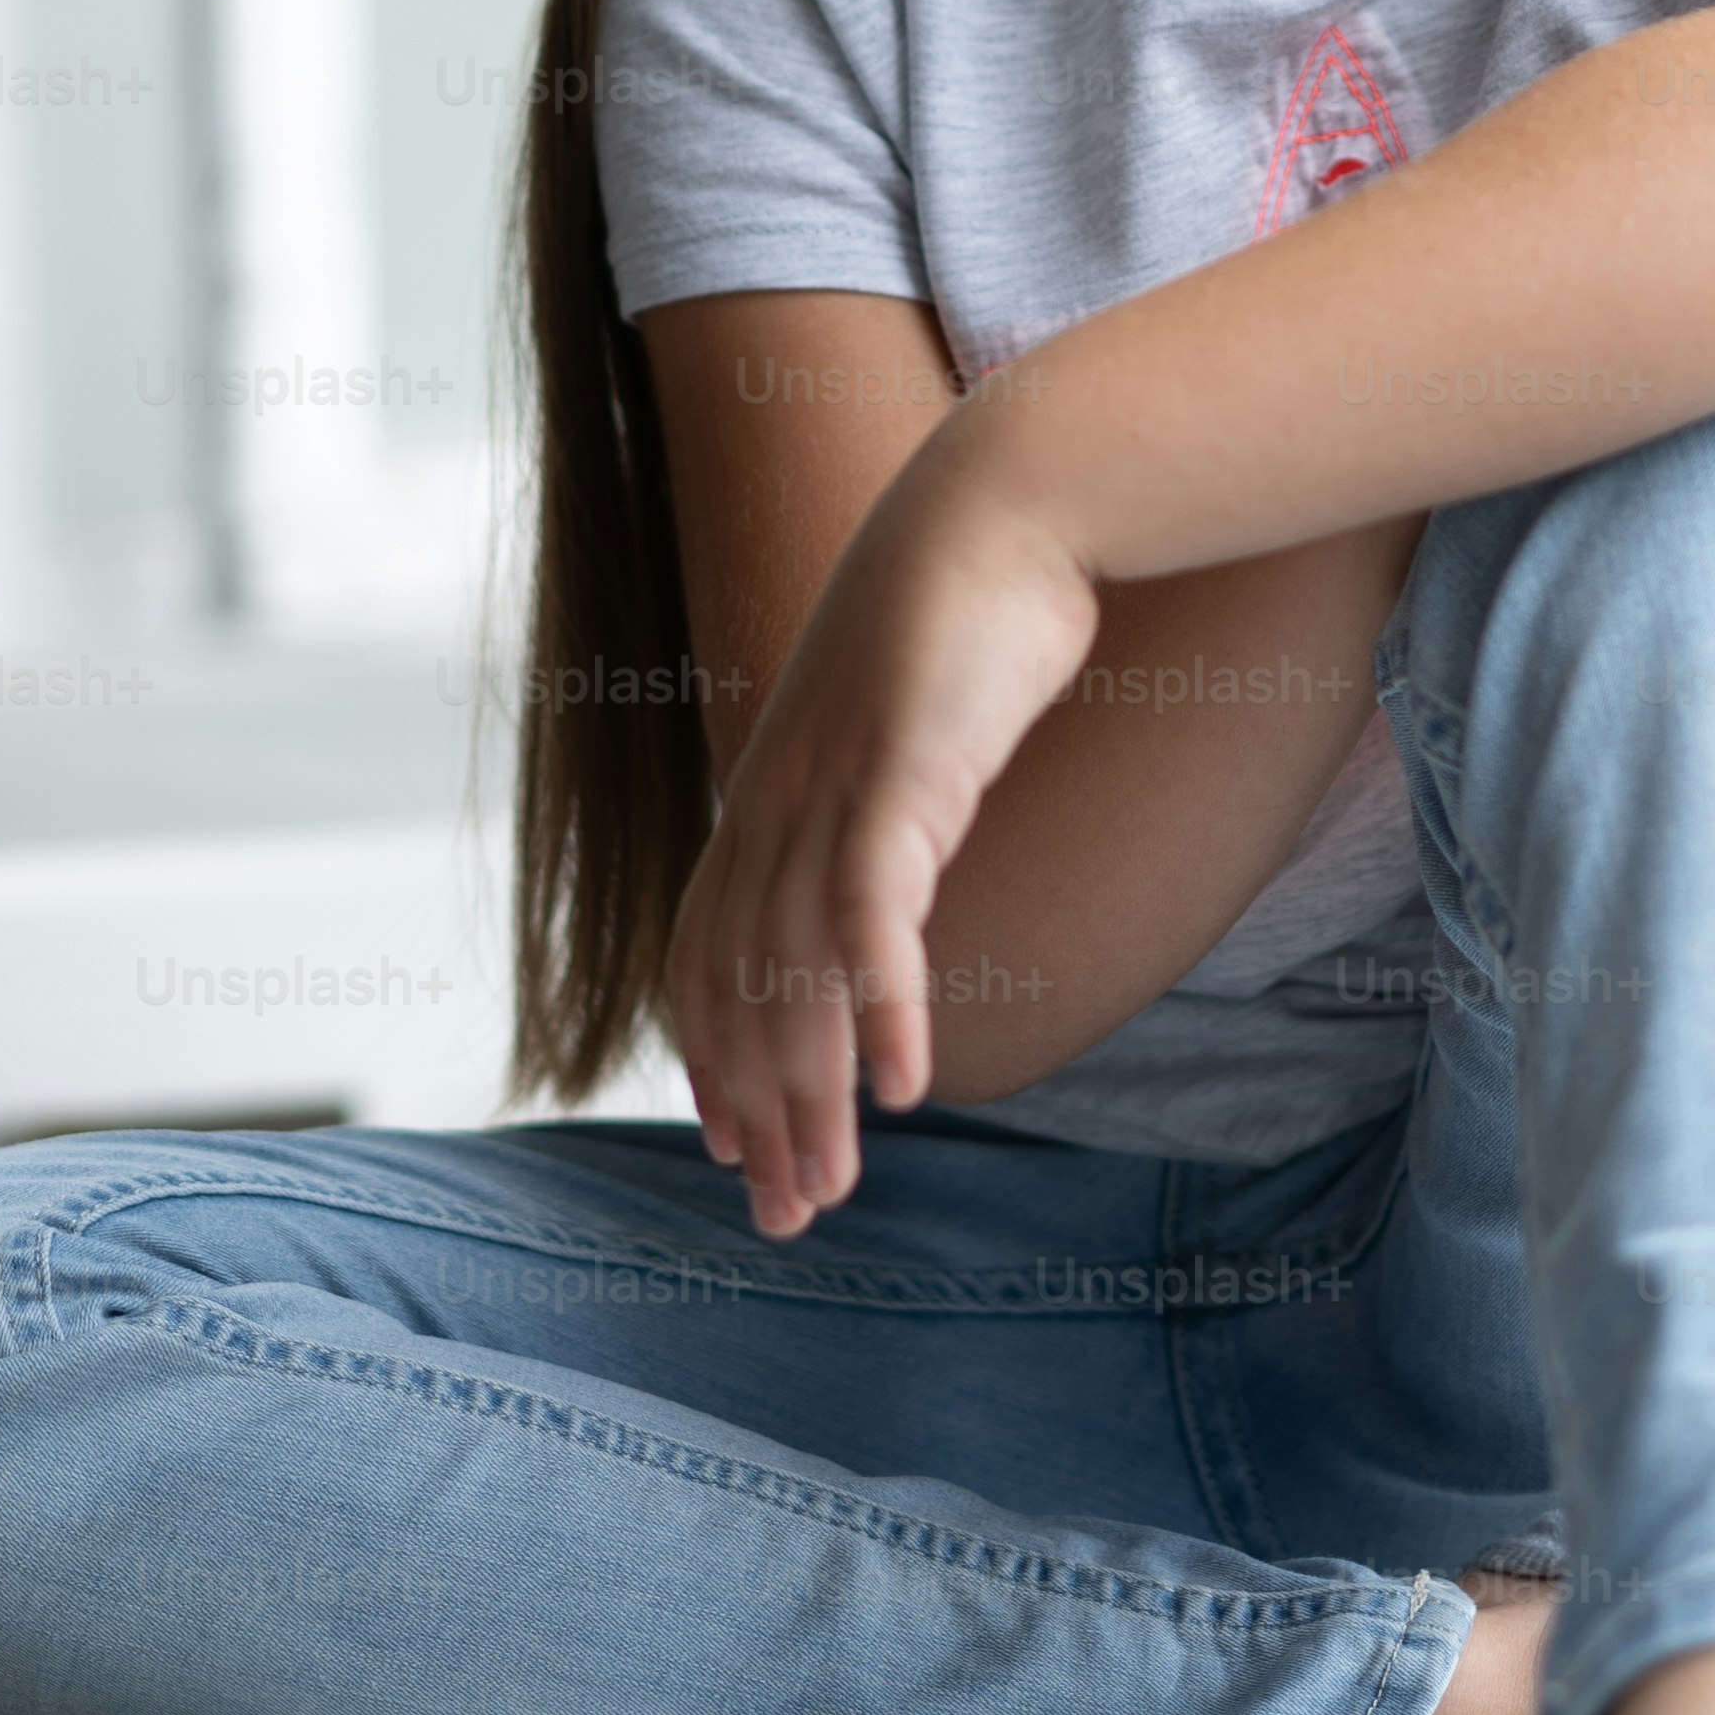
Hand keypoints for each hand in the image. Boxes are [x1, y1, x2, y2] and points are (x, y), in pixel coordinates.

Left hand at [661, 421, 1102, 1239]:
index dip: (710, 1060)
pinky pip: (873, 913)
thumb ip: (882, 804)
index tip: (732, 1149)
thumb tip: (893, 865)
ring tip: (831, 1185)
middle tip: (785, 1217)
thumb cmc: (969, 612)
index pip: (707, 955)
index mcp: (769, 793)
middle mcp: (776, 800)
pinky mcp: (899, 771)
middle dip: (759, 1115)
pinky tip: (905, 1086)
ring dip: (811, 1093)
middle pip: (743, 990)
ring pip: (796, 972)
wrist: (1008, 498)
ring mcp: (829, 786)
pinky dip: (882, 1006)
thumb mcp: (905, 728)